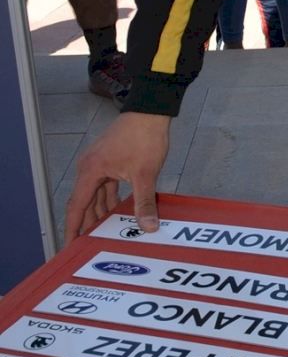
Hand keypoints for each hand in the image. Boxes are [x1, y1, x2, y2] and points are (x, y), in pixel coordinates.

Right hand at [64, 111, 170, 239]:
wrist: (149, 111)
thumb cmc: (143, 136)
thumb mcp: (144, 174)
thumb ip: (144, 202)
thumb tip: (147, 225)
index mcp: (91, 171)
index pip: (76, 207)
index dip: (73, 228)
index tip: (69, 244)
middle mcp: (89, 167)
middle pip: (84, 202)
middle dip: (87, 223)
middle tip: (87, 244)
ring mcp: (99, 163)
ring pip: (95, 194)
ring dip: (99, 212)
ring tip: (103, 232)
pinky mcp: (109, 160)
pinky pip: (105, 185)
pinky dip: (109, 199)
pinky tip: (117, 211)